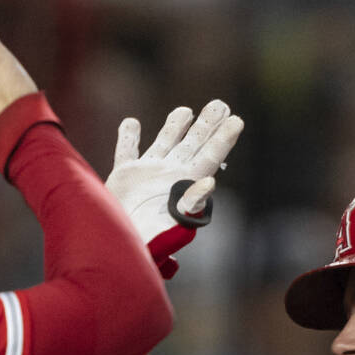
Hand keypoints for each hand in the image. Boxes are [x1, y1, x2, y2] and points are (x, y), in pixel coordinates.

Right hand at [105, 100, 243, 276]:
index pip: (211, 156)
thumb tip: (210, 183)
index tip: (237, 120)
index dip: (224, 138)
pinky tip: (131, 123)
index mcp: (186, 185)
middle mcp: (170, 177)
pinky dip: (128, 137)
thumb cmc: (149, 243)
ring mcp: (147, 175)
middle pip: (193, 145)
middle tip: (221, 105)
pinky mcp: (124, 177)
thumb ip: (191, 203)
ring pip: (164, 144)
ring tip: (186, 111)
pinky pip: (127, 152)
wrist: (118, 249)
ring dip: (175, 127)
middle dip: (207, 126)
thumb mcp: (174, 225)